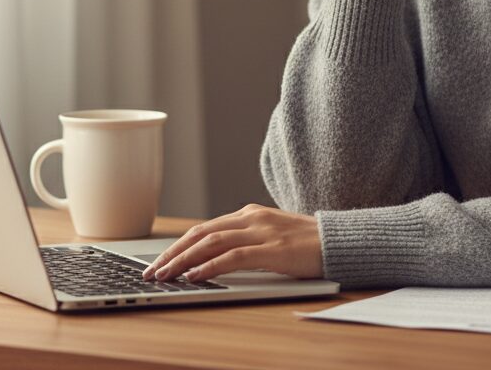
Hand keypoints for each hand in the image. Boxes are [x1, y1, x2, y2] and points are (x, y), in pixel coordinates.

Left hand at [140, 204, 323, 282]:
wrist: (339, 240)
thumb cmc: (307, 243)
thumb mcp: (272, 238)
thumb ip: (247, 242)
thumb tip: (216, 260)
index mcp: (251, 214)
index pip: (204, 229)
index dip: (178, 245)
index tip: (159, 262)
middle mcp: (252, 218)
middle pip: (201, 233)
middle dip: (172, 253)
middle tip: (151, 271)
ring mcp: (262, 231)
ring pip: (211, 242)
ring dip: (183, 260)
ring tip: (164, 275)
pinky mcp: (272, 249)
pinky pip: (233, 256)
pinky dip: (210, 266)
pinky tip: (194, 276)